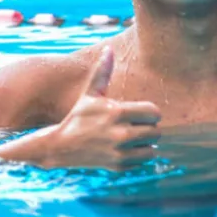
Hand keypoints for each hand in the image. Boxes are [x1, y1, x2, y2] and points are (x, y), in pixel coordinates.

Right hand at [43, 47, 161, 170]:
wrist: (60, 146)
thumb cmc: (78, 116)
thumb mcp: (90, 94)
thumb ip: (103, 72)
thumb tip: (108, 49)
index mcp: (118, 113)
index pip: (155, 113)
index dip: (150, 113)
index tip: (141, 114)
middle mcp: (121, 134)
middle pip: (156, 132)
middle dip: (148, 128)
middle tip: (135, 126)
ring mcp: (119, 152)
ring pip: (152, 149)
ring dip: (145, 144)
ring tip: (131, 138)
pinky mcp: (118, 166)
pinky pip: (142, 161)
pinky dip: (137, 156)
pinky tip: (123, 149)